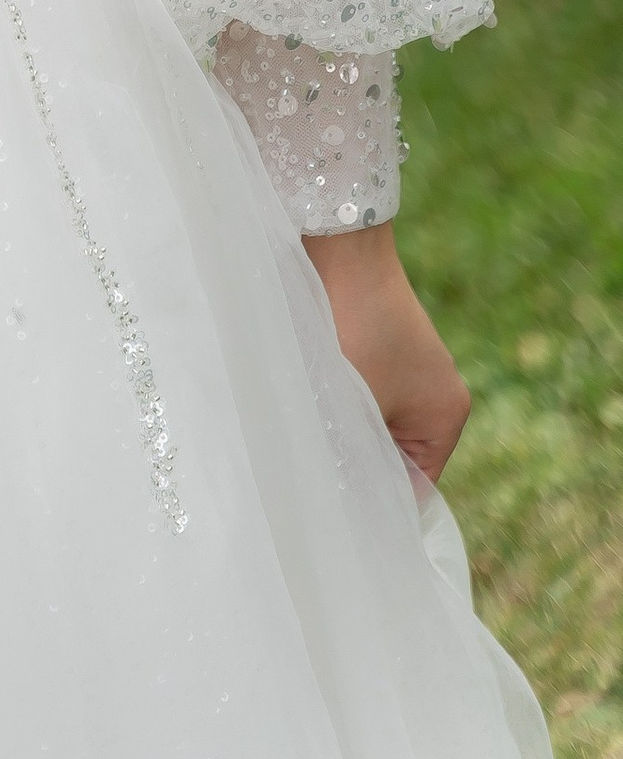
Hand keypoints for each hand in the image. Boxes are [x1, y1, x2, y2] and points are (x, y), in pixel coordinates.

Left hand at [303, 222, 471, 482]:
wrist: (340, 249)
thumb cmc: (354, 332)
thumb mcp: (358, 407)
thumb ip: (362, 458)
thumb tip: (354, 502)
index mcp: (446, 417)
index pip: (417, 486)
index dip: (380, 500)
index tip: (340, 509)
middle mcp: (437, 395)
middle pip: (396, 456)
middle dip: (360, 461)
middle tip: (319, 472)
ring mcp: (412, 370)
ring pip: (375, 424)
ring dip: (346, 428)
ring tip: (313, 431)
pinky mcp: (384, 348)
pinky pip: (365, 394)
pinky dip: (342, 400)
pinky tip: (313, 397)